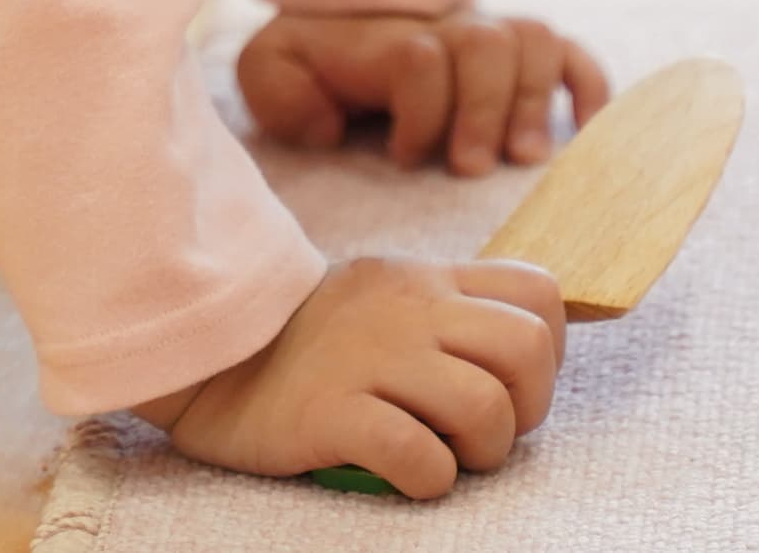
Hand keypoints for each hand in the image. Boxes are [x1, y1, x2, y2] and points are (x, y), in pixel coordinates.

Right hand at [142, 255, 561, 499]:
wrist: (211, 357)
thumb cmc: (309, 344)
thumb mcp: (385, 299)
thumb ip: (447, 311)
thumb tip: (527, 349)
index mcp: (426, 280)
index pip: (539, 293)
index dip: (547, 351)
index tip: (508, 384)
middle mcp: (408, 310)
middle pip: (528, 349)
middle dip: (528, 407)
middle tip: (484, 432)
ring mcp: (370, 359)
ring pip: (485, 406)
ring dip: (482, 452)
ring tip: (446, 456)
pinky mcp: (332, 412)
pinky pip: (418, 455)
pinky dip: (428, 479)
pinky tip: (404, 475)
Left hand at [238, 10, 610, 177]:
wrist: (339, 32)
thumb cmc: (310, 71)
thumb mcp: (269, 74)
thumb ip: (280, 93)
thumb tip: (330, 126)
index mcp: (387, 41)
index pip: (420, 56)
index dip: (419, 110)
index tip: (401, 158)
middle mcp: (447, 32)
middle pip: (486, 43)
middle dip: (482, 109)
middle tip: (468, 168)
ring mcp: (489, 38)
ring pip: (533, 38)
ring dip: (535, 99)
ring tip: (522, 158)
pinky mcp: (522, 57)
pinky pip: (572, 53)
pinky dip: (588, 86)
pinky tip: (586, 130)